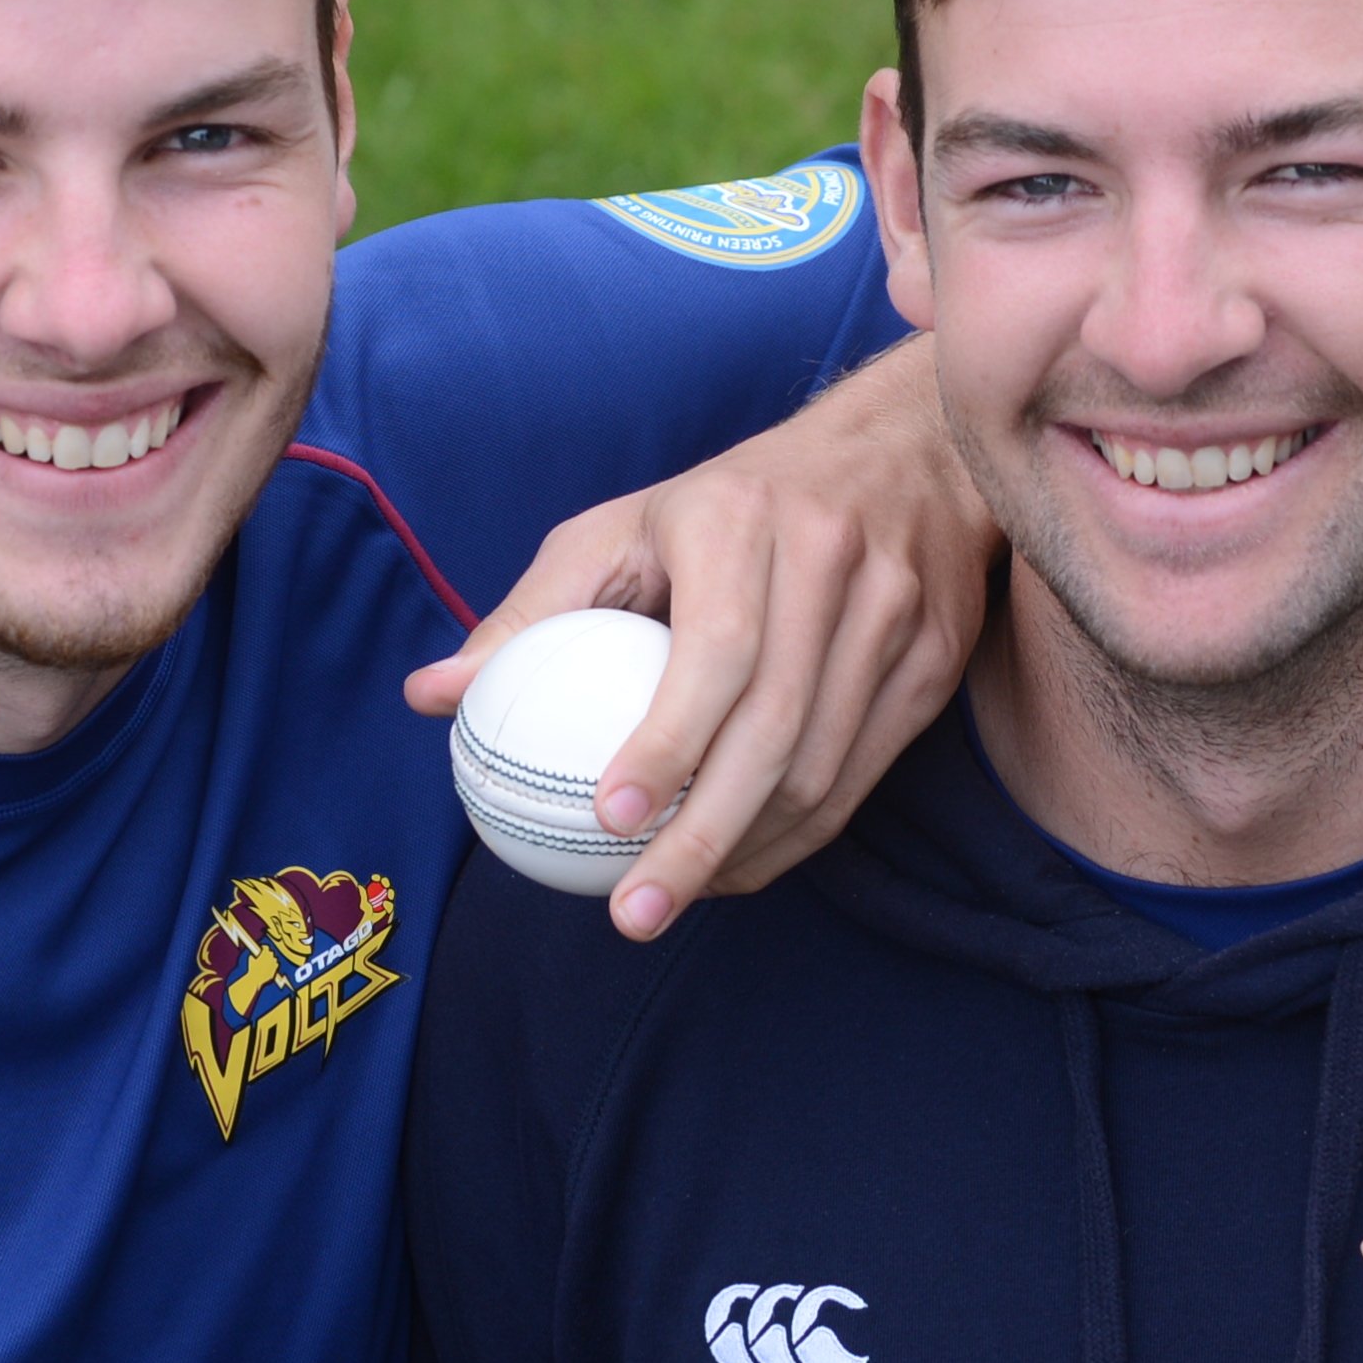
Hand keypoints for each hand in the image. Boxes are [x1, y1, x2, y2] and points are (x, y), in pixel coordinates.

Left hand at [403, 338, 989, 937]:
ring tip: (671, 900)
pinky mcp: (935, 658)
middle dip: (701, 839)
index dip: (667, 744)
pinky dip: (798, 837)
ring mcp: (898, 612)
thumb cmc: (729, 503)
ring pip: (826, 767)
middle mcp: (830, 560)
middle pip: (775, 730)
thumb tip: (428, 697)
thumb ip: (529, 614)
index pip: (715, 651)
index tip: (605, 818)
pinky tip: (737, 865)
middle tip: (632, 912)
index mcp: (740, 518)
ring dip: (747, 852)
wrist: (902, 450)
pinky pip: (863, 774)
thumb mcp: (621, 528)